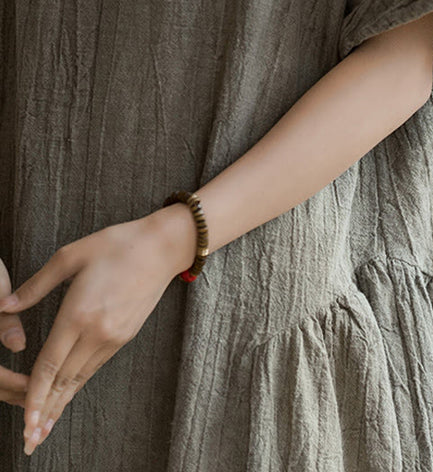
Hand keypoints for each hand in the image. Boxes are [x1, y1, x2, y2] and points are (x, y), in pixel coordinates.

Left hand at [0, 217, 183, 455]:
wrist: (164, 247)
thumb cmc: (118, 244)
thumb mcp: (72, 255)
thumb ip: (36, 284)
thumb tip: (5, 306)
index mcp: (79, 314)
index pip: (49, 366)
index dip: (33, 397)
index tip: (25, 423)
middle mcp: (97, 332)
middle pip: (64, 380)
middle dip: (44, 412)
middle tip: (30, 442)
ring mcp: (114, 336)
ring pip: (80, 377)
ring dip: (61, 403)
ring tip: (44, 428)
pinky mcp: (126, 334)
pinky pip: (95, 365)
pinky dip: (78, 384)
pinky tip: (68, 393)